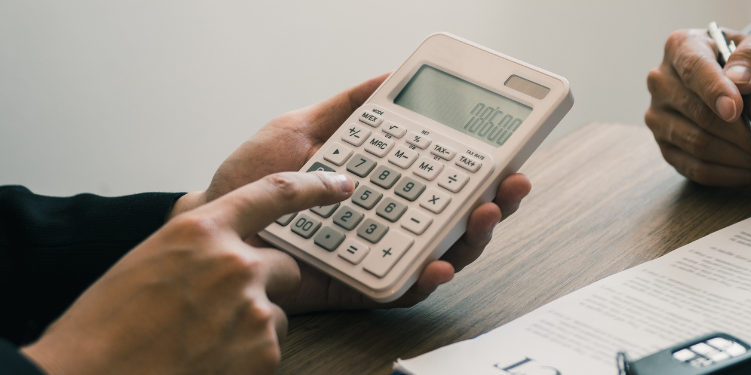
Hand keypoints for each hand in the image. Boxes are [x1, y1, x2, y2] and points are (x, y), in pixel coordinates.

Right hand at [21, 172, 355, 374]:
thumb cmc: (105, 328)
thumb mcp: (147, 264)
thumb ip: (195, 246)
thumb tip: (220, 241)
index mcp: (199, 232)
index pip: (274, 193)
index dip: (315, 186)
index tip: (342, 184)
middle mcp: (234, 263)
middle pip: (284, 267)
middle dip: (263, 287)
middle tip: (217, 313)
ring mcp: (253, 307)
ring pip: (275, 312)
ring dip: (250, 327)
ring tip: (199, 343)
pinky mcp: (264, 350)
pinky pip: (270, 347)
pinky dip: (247, 358)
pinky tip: (207, 362)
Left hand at [173, 73, 531, 312]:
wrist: (211, 225)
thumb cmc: (249, 183)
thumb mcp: (300, 129)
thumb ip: (347, 108)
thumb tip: (387, 77)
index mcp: (384, 181)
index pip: (446, 174)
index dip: (482, 165)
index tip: (506, 149)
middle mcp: (391, 218)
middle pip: (459, 214)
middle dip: (496, 200)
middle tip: (510, 184)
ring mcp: (381, 252)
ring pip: (445, 252)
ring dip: (473, 237)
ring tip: (483, 215)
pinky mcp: (363, 286)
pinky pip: (404, 287)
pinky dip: (426, 278)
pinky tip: (436, 262)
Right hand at [645, 28, 750, 185]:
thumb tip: (740, 80)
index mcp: (682, 47)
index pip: (694, 71)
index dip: (714, 91)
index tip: (737, 110)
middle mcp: (662, 82)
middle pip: (699, 115)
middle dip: (745, 137)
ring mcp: (660, 118)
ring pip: (699, 147)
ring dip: (743, 159)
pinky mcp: (667, 148)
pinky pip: (697, 170)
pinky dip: (731, 175)